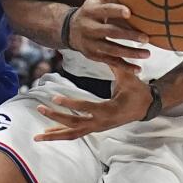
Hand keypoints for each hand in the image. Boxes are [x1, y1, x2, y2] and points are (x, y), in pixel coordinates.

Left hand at [34, 64, 150, 140]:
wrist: (146, 107)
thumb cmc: (137, 89)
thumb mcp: (128, 76)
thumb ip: (115, 63)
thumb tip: (104, 46)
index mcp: (110, 110)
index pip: (86, 108)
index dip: (70, 103)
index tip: (54, 97)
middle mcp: (102, 123)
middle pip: (75, 125)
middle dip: (56, 117)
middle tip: (40, 108)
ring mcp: (97, 128)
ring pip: (73, 134)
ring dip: (54, 134)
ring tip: (37, 136)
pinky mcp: (95, 129)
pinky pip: (75, 134)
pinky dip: (61, 134)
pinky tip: (47, 133)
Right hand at [68, 0, 149, 71]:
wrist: (69, 29)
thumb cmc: (89, 8)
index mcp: (91, 11)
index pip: (104, 11)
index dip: (116, 11)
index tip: (129, 12)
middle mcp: (90, 28)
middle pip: (110, 33)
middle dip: (128, 36)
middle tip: (146, 38)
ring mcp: (91, 44)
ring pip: (111, 51)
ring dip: (129, 54)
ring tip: (147, 54)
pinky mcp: (94, 56)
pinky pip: (110, 63)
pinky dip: (124, 67)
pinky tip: (139, 70)